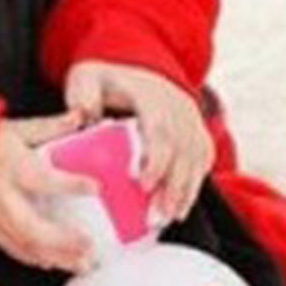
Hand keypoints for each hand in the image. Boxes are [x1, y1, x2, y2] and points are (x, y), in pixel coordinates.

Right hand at [0, 110, 99, 274]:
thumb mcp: (13, 127)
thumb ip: (48, 127)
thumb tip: (77, 118)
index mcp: (10, 166)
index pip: (43, 178)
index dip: (71, 184)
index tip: (96, 187)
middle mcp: (1, 195)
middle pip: (33, 227)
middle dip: (63, 242)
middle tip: (89, 246)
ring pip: (24, 244)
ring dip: (54, 257)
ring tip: (80, 264)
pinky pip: (10, 246)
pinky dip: (31, 257)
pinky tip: (49, 262)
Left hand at [64, 60, 215, 221]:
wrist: (133, 67)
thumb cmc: (104, 78)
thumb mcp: (87, 79)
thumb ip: (83, 96)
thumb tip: (84, 119)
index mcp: (152, 96)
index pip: (160, 130)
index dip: (156, 159)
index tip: (143, 185)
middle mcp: (178, 107)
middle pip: (182, 151)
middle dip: (172, 186)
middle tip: (156, 215)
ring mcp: (190, 119)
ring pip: (196, 159)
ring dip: (185, 192)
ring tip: (169, 218)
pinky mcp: (195, 131)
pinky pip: (201, 159)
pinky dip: (193, 184)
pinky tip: (180, 207)